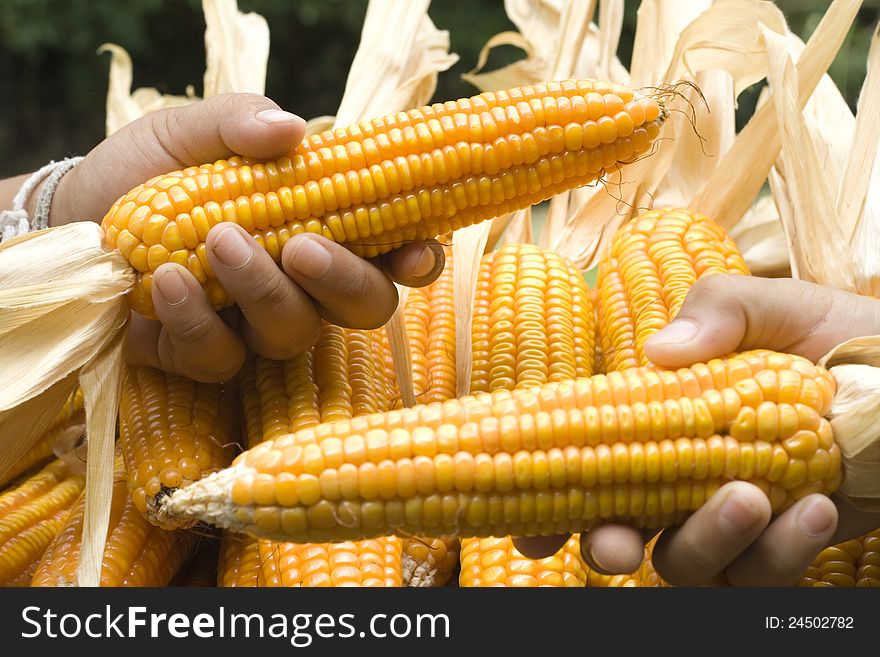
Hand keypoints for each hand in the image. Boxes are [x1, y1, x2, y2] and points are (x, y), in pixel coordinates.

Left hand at [51, 93, 443, 381]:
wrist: (72, 216)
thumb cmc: (147, 170)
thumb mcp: (191, 131)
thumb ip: (241, 123)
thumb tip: (294, 129)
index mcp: (319, 227)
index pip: (390, 253)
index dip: (416, 260)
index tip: (414, 253)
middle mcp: (301, 284)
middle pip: (363, 307)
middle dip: (343, 281)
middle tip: (300, 246)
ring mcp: (255, 325)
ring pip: (294, 333)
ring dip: (263, 289)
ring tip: (217, 240)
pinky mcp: (205, 356)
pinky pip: (222, 358)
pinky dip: (197, 320)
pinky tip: (169, 281)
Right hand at [515, 275, 879, 585]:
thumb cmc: (858, 344)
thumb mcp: (788, 308)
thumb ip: (724, 307)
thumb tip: (658, 350)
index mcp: (668, 417)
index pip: (592, 455)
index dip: (550, 495)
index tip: (527, 524)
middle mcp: (687, 475)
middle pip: (622, 530)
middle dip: (606, 546)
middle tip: (615, 544)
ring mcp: (735, 518)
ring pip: (686, 566)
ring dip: (705, 541)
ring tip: (750, 496)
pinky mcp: (786, 548)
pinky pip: (761, 577)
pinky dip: (782, 551)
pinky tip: (818, 507)